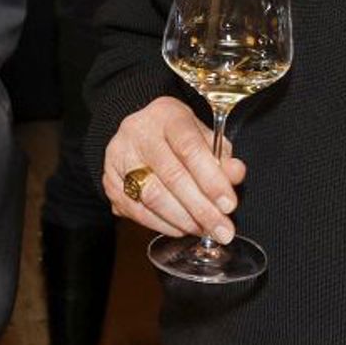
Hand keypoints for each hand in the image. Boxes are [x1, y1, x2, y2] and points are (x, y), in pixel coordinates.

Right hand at [102, 96, 245, 241]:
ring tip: (205, 230)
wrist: (140, 131)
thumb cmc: (178, 135)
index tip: (229, 204)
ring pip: (152, 196)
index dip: (211, 179)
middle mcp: (137, 131)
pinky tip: (182, 228)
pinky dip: (163, 224)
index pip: (189, 147)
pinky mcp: (110, 180)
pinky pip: (137, 211)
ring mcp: (119, 156)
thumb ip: (221, 156)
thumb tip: (236, 174)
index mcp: (165, 114)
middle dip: (201, 208)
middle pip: (171, 175)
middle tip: (222, 230)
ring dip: (183, 219)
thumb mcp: (203, 136)